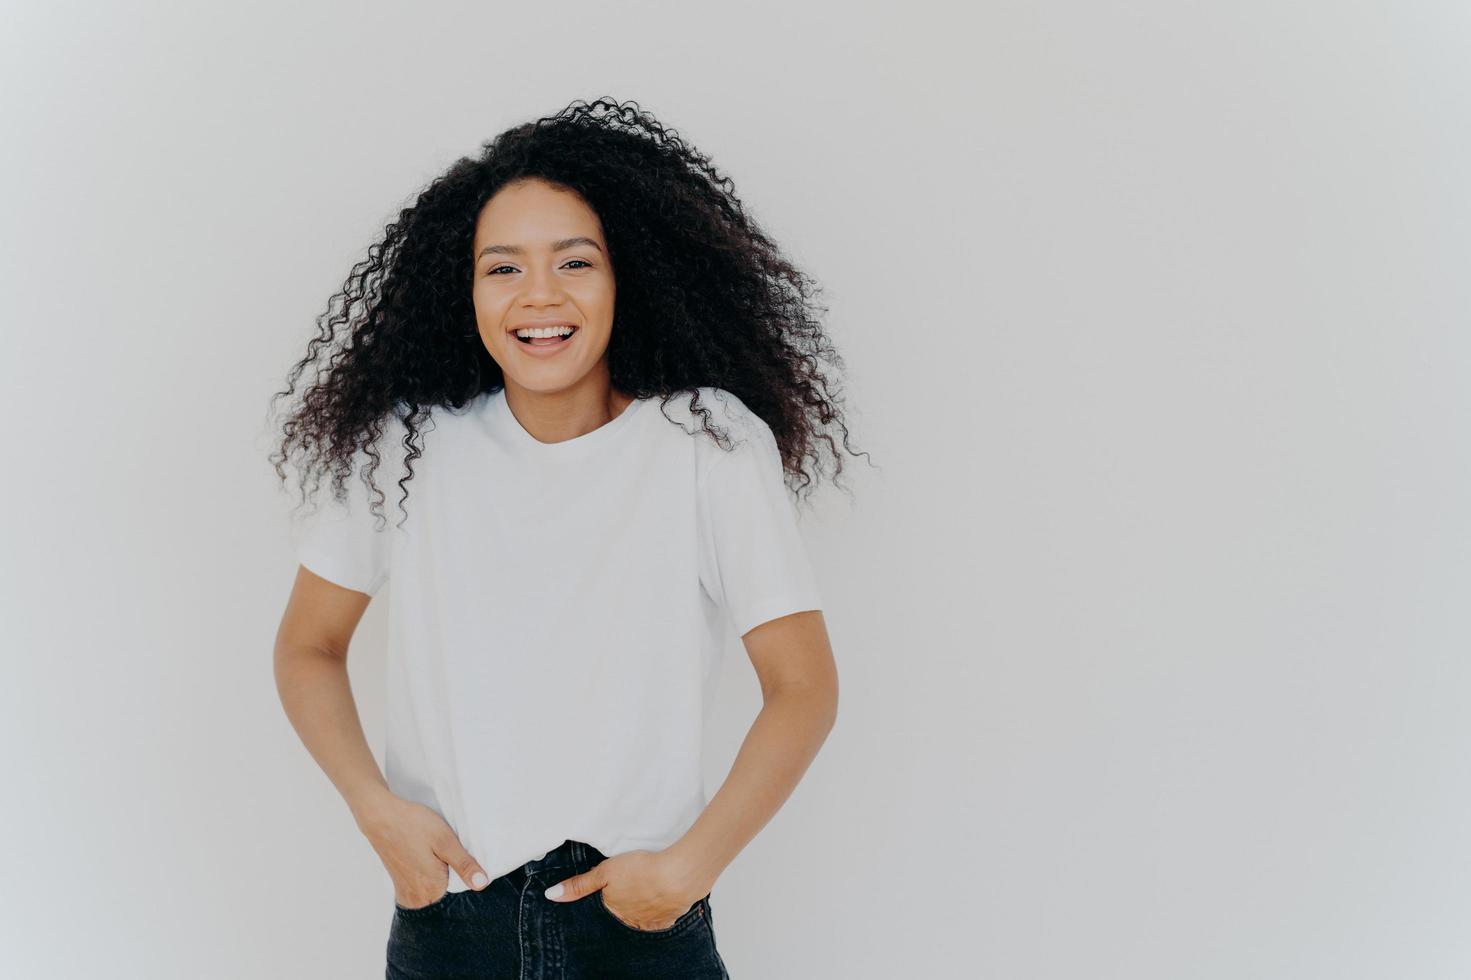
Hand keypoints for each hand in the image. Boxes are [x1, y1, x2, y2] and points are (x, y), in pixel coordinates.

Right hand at [355, 793, 490, 906]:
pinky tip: (421, 854)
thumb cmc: (413, 825)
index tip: (452, 852)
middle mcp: (417, 898)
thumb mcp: (445, 841)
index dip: (460, 869)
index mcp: (431, 890)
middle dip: (447, 873)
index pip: (460, 888)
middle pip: (444, 890)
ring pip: (432, 888)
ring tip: (428, 851)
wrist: (381, 816)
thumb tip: (482, 884)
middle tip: (440, 850)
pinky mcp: (398, 884)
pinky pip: (420, 885)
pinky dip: (424, 872)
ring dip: (435, 872)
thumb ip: (464, 865)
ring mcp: (405, 892)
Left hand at [542, 849, 705, 930]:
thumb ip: (580, 885)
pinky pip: (662, 917)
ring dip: (643, 904)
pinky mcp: (671, 918)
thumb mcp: (605, 871)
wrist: (679, 875)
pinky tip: (662, 896)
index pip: (606, 904)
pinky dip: (661, 908)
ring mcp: (651, 921)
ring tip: (648, 886)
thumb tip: (551, 895)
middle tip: (634, 882)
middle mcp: (630, 920)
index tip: (617, 882)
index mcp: (614, 909)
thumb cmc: (641, 870)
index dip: (610, 891)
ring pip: (643, 914)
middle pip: (624, 910)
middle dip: (626, 900)